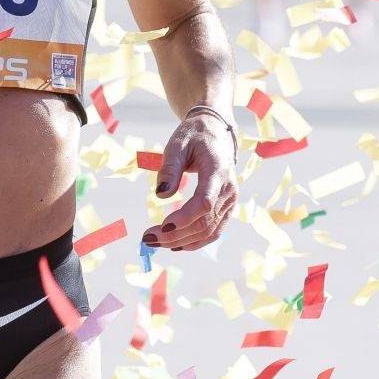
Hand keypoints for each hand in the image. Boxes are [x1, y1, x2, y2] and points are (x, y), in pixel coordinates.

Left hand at [144, 111, 240, 250]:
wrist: (216, 133)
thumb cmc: (194, 136)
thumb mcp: (177, 144)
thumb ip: (169, 167)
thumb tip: (160, 194)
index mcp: (218, 171)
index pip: (205, 202)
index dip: (184, 218)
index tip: (161, 226)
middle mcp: (229, 190)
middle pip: (204, 222)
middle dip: (175, 234)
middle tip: (147, 238)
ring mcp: (230, 201)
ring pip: (209, 232)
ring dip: (181, 241)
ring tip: (154, 242)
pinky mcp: (227, 208)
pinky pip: (213, 231)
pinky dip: (194, 241)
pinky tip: (174, 245)